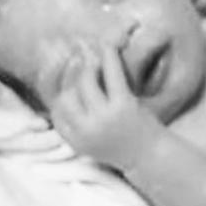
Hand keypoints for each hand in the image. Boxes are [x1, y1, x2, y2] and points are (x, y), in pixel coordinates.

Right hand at [50, 47, 163, 170]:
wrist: (152, 158)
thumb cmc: (123, 144)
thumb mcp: (93, 139)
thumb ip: (77, 119)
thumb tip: (63, 85)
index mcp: (75, 139)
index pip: (54, 106)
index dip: (53, 83)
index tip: (58, 65)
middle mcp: (86, 131)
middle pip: (66, 92)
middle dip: (67, 70)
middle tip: (73, 53)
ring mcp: (105, 119)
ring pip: (86, 81)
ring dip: (87, 62)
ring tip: (91, 52)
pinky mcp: (124, 108)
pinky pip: (112, 75)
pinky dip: (110, 57)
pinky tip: (110, 47)